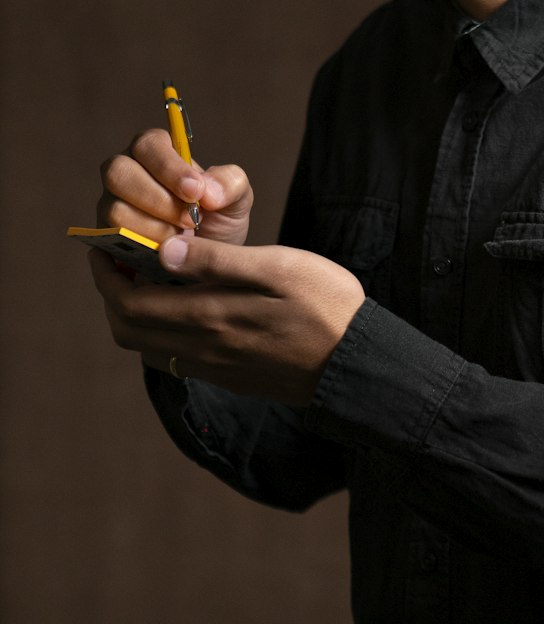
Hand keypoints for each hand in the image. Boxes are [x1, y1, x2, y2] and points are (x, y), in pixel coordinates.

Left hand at [90, 233, 365, 406]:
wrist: (358, 366)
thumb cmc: (327, 306)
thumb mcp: (278, 268)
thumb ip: (219, 261)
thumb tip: (165, 250)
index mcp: (209, 316)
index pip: (129, 302)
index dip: (107, 275)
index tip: (105, 247)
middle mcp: (202, 348)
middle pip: (127, 329)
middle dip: (112, 295)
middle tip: (120, 261)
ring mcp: (214, 367)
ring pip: (147, 346)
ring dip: (134, 315)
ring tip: (147, 281)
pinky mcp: (229, 377)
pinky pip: (173, 359)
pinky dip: (159, 332)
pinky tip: (181, 309)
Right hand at [98, 127, 252, 245]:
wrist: (207, 263)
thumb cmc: (218, 222)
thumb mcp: (237, 200)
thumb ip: (231, 184)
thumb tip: (207, 190)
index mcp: (157, 153)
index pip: (148, 145)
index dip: (169, 168)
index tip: (195, 191)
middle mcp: (127, 174)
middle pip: (117, 172)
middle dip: (157, 199)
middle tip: (190, 220)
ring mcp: (112, 205)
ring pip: (115, 210)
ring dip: (153, 228)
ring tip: (183, 238)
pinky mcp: (108, 238)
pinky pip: (113, 242)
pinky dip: (142, 249)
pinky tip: (168, 254)